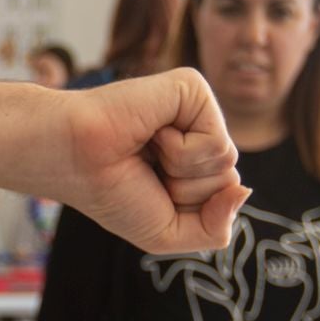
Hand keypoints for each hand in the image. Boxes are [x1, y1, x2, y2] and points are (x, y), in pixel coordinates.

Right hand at [57, 70, 247, 253]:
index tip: (147, 190)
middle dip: (187, 192)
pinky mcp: (192, 88)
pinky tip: (152, 133)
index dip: (189, 210)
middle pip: (229, 181)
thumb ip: (215, 228)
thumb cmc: (111, 193)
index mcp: (194, 162)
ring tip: (146, 150)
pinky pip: (216, 141)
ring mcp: (197, 109)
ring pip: (227, 163)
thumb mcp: (168, 232)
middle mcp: (199, 132)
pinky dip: (181, 151)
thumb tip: (245, 189)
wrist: (74, 160)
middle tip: (145, 170)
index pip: (225, 198)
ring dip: (181, 172)